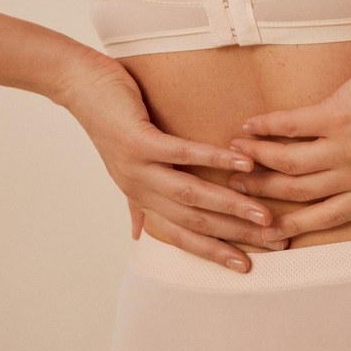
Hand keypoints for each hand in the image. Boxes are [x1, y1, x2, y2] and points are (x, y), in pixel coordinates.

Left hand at [54, 47, 287, 271]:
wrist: (78, 85)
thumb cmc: (110, 119)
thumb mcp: (126, 166)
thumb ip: (137, 201)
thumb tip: (138, 234)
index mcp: (142, 198)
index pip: (183, 236)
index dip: (214, 252)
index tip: (248, 266)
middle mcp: (139, 190)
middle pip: (193, 222)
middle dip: (234, 234)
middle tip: (272, 241)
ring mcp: (137, 168)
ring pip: (190, 195)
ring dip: (230, 206)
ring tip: (262, 213)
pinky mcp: (138, 141)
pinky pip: (181, 153)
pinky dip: (213, 159)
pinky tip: (240, 162)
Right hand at [226, 43, 350, 247]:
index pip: (334, 216)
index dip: (300, 225)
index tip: (274, 230)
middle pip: (302, 193)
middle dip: (265, 195)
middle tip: (239, 190)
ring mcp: (346, 145)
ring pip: (289, 165)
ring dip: (258, 163)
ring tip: (235, 160)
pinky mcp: (335, 114)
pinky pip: (290, 127)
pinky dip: (266, 128)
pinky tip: (248, 127)